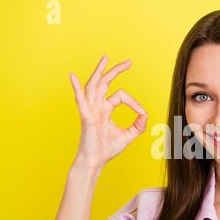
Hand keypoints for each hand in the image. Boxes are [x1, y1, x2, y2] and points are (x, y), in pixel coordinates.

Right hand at [69, 55, 147, 169]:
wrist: (95, 161)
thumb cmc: (107, 149)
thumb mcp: (128, 135)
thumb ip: (138, 125)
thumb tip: (146, 115)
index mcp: (105, 109)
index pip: (121, 96)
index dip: (134, 102)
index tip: (142, 113)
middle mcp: (97, 106)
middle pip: (105, 82)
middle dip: (116, 71)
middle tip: (129, 62)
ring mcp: (90, 110)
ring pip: (93, 85)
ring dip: (99, 71)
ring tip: (105, 58)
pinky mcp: (86, 117)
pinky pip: (80, 100)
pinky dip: (76, 88)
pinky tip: (72, 76)